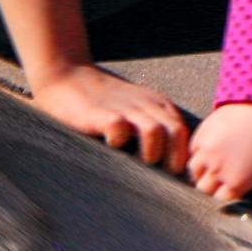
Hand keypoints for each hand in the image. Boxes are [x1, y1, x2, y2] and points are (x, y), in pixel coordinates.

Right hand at [28, 62, 193, 171]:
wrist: (67, 75)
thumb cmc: (103, 101)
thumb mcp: (138, 109)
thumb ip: (154, 127)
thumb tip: (170, 164)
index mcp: (159, 105)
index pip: (184, 131)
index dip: (184, 153)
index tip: (178, 173)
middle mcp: (147, 105)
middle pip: (177, 132)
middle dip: (176, 157)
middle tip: (167, 174)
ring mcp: (125, 108)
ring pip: (156, 131)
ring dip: (153, 151)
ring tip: (144, 162)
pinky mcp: (102, 114)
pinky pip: (118, 129)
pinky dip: (119, 141)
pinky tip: (112, 146)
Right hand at [187, 102, 251, 200]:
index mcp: (238, 182)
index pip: (221, 201)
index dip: (227, 199)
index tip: (231, 196)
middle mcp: (218, 170)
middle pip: (204, 189)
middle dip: (212, 189)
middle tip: (220, 184)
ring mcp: (207, 152)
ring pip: (194, 172)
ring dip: (202, 174)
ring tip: (211, 170)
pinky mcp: (202, 135)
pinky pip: (193, 152)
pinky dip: (198, 156)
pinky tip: (209, 153)